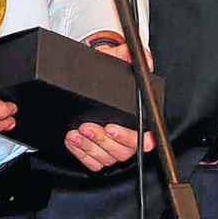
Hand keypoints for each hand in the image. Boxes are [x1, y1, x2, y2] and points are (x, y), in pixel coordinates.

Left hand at [65, 38, 155, 170]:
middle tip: (87, 126)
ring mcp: (113, 147)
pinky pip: (93, 162)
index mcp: (140, 119)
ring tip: (75, 132)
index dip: (131, 138)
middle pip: (123, 151)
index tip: (113, 128)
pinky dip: (81, 153)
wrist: (90, 74)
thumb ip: (131, 56)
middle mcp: (128, 136)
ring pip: (106, 158)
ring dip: (89, 147)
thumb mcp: (118, 58)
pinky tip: (72, 139)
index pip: (146, 138)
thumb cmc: (108, 71)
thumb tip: (144, 59)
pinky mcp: (98, 152)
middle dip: (102, 140)